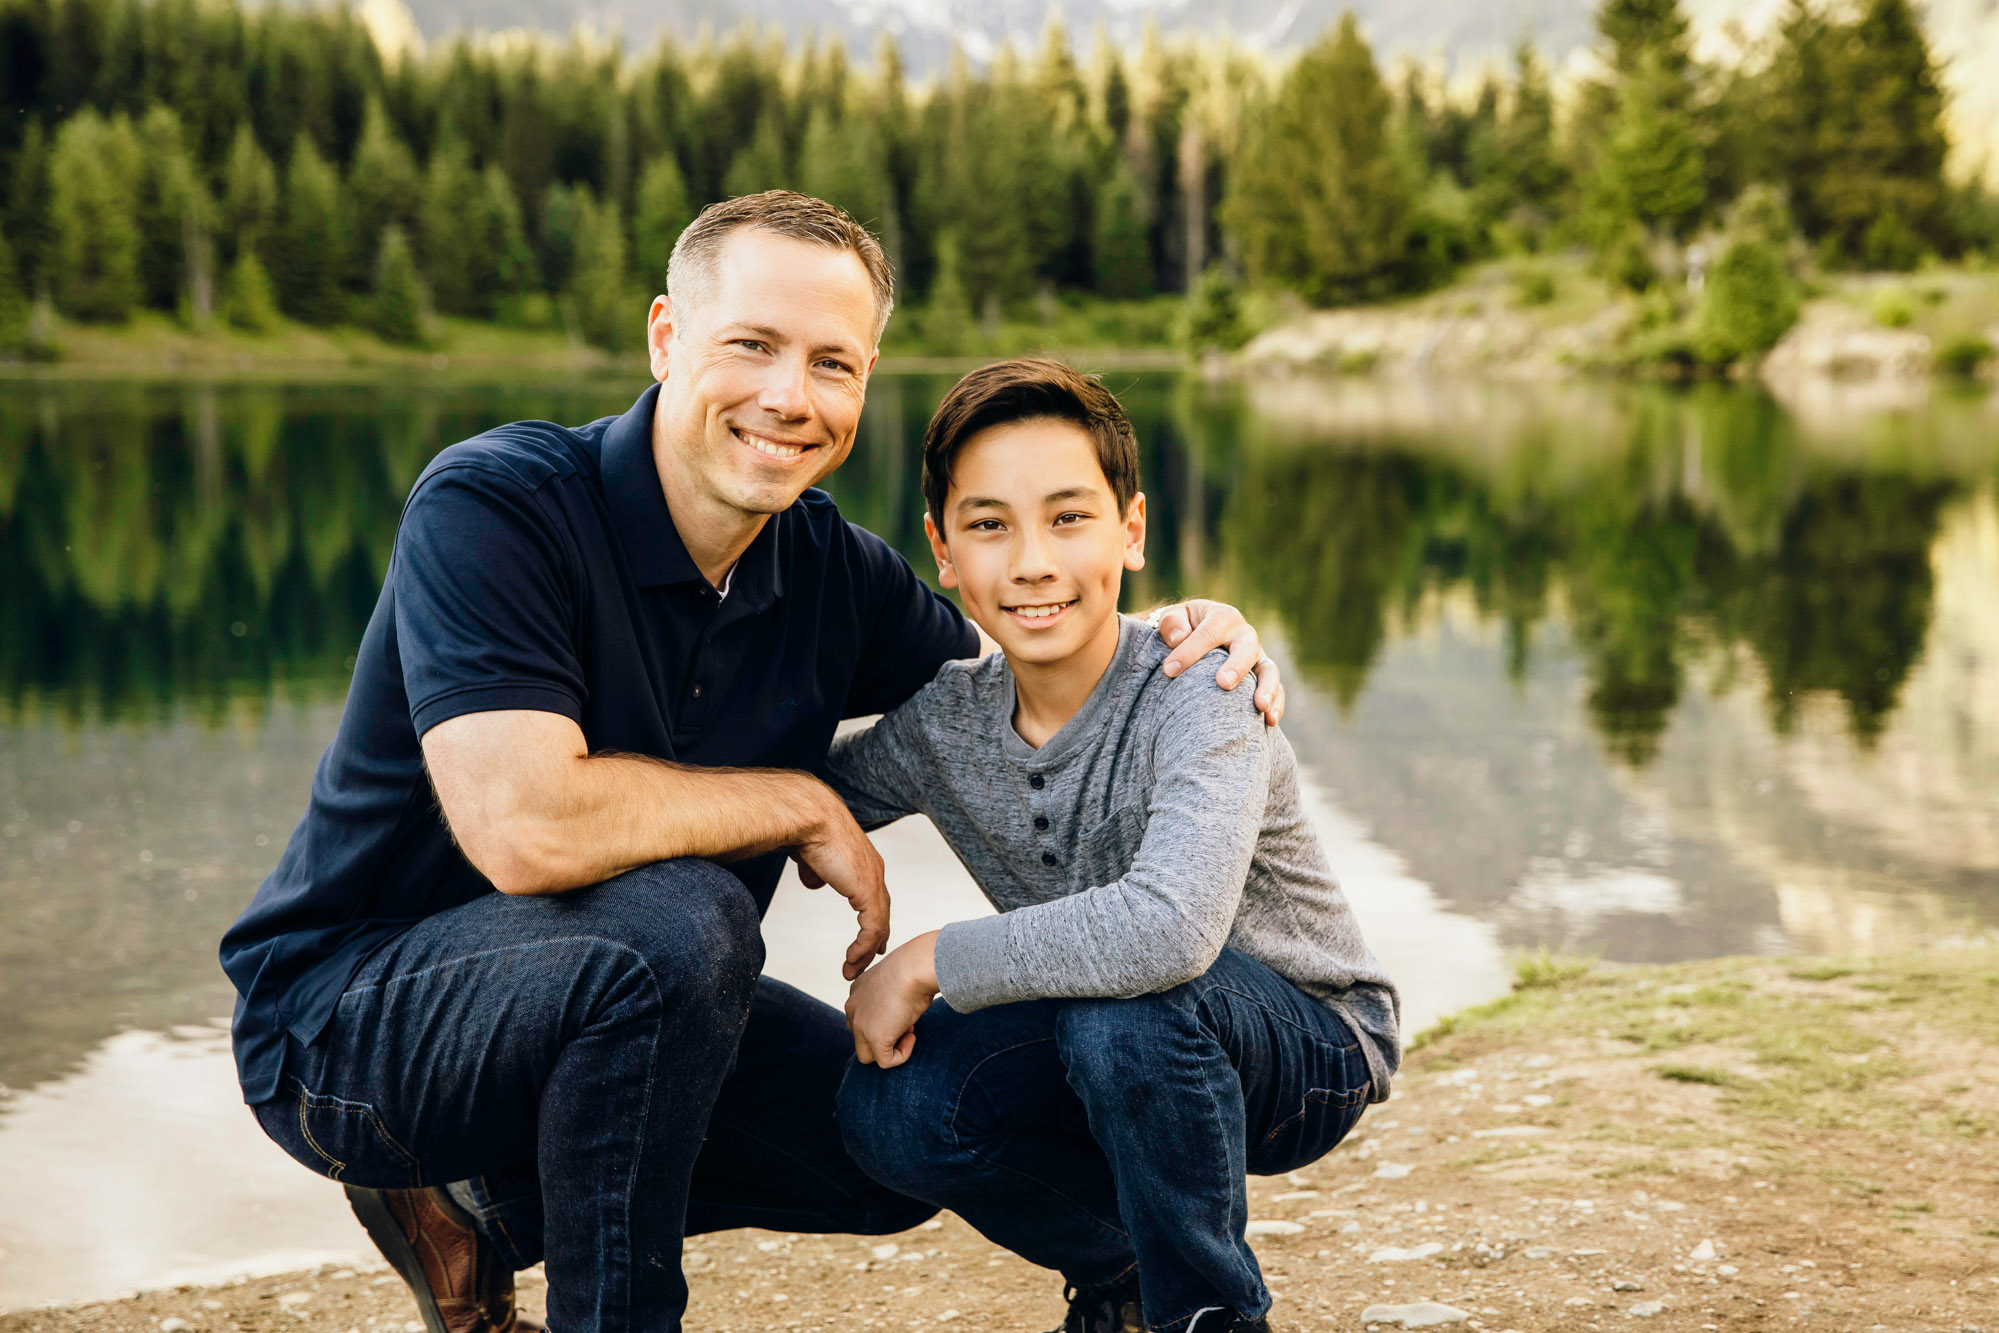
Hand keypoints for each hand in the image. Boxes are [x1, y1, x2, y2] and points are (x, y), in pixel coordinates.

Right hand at [793, 793, 891, 980]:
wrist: (810, 818)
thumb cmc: (806, 829)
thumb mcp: (811, 856)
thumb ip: (816, 871)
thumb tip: (815, 882)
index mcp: (864, 862)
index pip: (875, 895)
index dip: (873, 918)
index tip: (869, 939)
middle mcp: (874, 871)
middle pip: (882, 912)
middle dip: (876, 938)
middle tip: (868, 959)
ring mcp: (874, 881)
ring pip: (879, 924)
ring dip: (866, 951)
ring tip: (852, 969)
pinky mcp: (868, 891)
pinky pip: (872, 928)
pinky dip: (864, 947)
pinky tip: (852, 959)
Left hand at [844, 932, 939, 1068]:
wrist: (914, 968)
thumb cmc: (913, 969)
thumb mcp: (896, 981)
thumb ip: (890, 999)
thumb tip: (901, 1019)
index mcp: (856, 991)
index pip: (861, 1017)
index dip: (884, 1019)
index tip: (902, 1009)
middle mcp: (852, 1008)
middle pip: (861, 1037)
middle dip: (884, 1035)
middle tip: (906, 1022)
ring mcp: (860, 1025)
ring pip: (867, 1055)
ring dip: (889, 1049)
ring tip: (908, 1032)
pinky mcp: (874, 1038)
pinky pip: (886, 1062)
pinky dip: (901, 1055)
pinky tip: (912, 1037)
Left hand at [1152, 599, 1285, 725]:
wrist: (1196, 634)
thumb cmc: (1182, 628)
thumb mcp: (1172, 618)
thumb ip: (1171, 623)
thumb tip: (1178, 638)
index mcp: (1222, 618)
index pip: (1208, 634)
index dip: (1189, 652)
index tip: (1169, 671)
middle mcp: (1244, 635)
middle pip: (1246, 649)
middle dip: (1236, 666)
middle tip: (1223, 684)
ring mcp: (1257, 657)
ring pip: (1269, 670)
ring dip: (1267, 688)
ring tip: (1260, 706)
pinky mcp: (1262, 677)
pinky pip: (1276, 691)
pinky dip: (1276, 704)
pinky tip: (1270, 721)